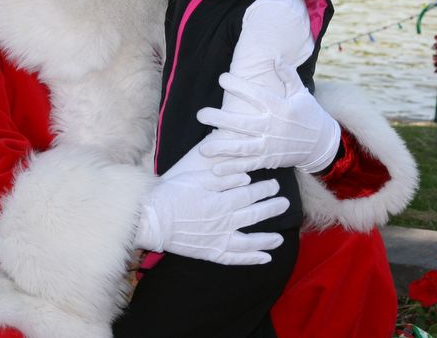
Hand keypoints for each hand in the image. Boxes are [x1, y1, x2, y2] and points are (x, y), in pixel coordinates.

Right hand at [134, 152, 288, 264]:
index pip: (250, 194)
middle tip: (284, 203)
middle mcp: (224, 222)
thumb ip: (223, 178)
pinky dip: (251, 259)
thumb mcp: (196, 178)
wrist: (151, 219)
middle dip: (272, 208)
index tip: (275, 185)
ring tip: (281, 238)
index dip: (265, 189)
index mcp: (221, 202)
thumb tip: (246, 178)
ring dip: (267, 239)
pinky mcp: (210, 252)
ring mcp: (218, 240)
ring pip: (250, 241)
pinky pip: (235, 258)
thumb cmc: (171, 194)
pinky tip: (265, 258)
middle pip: (254, 215)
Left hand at [197, 70, 340, 174]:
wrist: (321, 144)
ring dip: (222, 148)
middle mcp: (273, 128)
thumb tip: (275, 58)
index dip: (239, 86)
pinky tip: (216, 169)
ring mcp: (270, 146)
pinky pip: (248, 165)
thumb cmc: (309, 114)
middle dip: (220, 120)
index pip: (257, 95)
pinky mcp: (268, 160)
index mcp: (280, 108)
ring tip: (202, 148)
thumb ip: (287, 75)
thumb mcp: (301, 93)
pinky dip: (233, 168)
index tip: (222, 78)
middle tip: (200, 114)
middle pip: (243, 124)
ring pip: (243, 148)